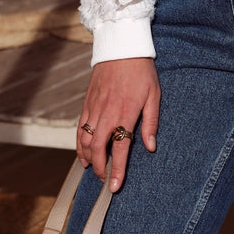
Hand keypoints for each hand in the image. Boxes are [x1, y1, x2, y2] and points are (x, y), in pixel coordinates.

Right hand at [77, 57, 160, 191]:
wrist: (121, 46)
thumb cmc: (142, 70)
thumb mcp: (154, 95)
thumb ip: (151, 123)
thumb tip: (150, 147)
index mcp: (126, 113)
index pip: (120, 148)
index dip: (117, 170)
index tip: (115, 187)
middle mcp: (107, 113)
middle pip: (97, 148)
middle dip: (99, 167)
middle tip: (105, 179)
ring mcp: (94, 107)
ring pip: (84, 139)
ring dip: (87, 157)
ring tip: (93, 168)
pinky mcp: (87, 101)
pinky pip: (79, 127)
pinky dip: (79, 142)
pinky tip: (83, 151)